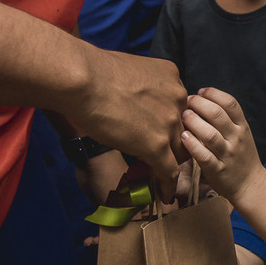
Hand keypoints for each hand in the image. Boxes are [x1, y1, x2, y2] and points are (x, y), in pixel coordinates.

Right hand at [63, 49, 187, 202]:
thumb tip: (125, 98)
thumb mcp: (127, 71)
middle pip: (182, 129)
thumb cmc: (91, 70)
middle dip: (172, 144)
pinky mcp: (157, 144)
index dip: (167, 122)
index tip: (158, 132)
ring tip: (162, 179)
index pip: (177, 106)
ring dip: (170, 165)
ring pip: (178, 151)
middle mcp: (177, 98)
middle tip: (161, 157)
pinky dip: (167, 185)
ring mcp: (169, 122)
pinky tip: (164, 194)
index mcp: (170, 77)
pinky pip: (169, 170)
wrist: (83, 79)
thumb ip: (137, 86)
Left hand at [179, 87, 263, 201]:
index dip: (213, 93)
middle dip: (199, 104)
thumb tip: (201, 99)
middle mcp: (236, 138)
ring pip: (209, 134)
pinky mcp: (217, 170)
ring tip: (184, 116)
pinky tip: (183, 137)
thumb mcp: (240, 133)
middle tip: (186, 102)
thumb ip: (226, 118)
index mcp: (242, 126)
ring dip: (194, 122)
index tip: (200, 92)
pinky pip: (204, 156)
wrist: (250, 184)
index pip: (230, 103)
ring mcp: (227, 155)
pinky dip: (192, 145)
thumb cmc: (240, 155)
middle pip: (217, 114)